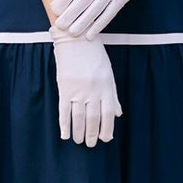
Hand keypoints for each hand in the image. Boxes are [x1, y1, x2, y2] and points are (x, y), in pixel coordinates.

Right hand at [50, 28, 121, 146]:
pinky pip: (64, 110)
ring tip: (78, 141)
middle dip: (92, 134)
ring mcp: (78, 89)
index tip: (105, 139)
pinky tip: (65, 134)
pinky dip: (64, 124)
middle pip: (93, 118)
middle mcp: (93, 90)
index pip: (108, 114)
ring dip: (79, 132)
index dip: (107, 129)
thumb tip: (118, 114)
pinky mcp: (64, 87)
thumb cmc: (94, 56)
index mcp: (106, 86)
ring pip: (78, 117)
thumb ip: (112, 95)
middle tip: (91, 144)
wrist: (76, 38)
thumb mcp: (108, 73)